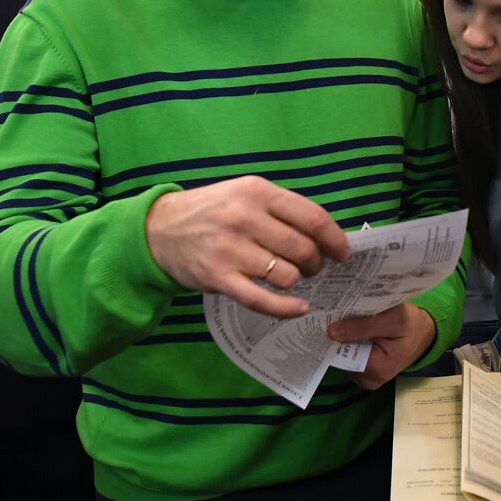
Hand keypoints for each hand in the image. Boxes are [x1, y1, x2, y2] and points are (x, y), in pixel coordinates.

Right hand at [145, 175, 349, 317]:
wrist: (158, 229)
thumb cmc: (212, 211)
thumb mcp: (245, 193)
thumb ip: (282, 209)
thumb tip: (326, 234)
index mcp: (257, 192)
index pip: (312, 218)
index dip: (335, 239)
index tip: (343, 252)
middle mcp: (245, 218)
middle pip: (303, 249)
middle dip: (316, 263)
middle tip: (313, 267)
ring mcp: (230, 249)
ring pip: (287, 275)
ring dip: (297, 281)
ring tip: (291, 277)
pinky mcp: (218, 277)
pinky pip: (262, 299)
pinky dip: (286, 308)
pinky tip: (299, 308)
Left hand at [328, 303, 436, 389]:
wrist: (427, 332)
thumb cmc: (414, 325)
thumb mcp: (394, 319)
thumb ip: (363, 326)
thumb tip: (331, 332)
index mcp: (376, 369)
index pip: (342, 355)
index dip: (336, 336)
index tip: (331, 318)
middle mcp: (368, 380)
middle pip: (341, 357)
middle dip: (340, 336)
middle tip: (340, 315)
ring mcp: (367, 378)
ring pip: (344, 356)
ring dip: (345, 339)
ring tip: (350, 320)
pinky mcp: (367, 372)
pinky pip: (351, 357)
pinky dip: (352, 343)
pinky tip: (357, 329)